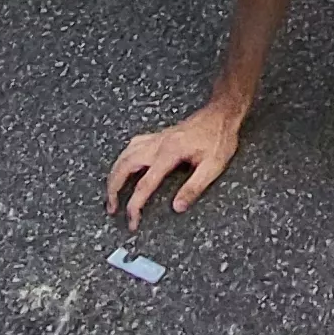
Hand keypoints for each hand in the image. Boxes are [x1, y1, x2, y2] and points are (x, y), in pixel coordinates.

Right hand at [107, 105, 243, 226]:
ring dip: (114, 173)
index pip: (144, 184)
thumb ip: (194, 188)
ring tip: (112, 191)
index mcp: (169, 153)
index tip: (132, 220)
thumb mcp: (213, 166)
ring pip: (125, 154)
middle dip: (113, 188)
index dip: (135, 205)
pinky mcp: (159, 136)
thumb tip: (177, 207)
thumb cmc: (219, 138)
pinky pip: (133, 146)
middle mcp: (158, 144)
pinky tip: (124, 165)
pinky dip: (123, 158)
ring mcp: (157, 138)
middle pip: (124, 166)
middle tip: (111, 207)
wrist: (222, 113)